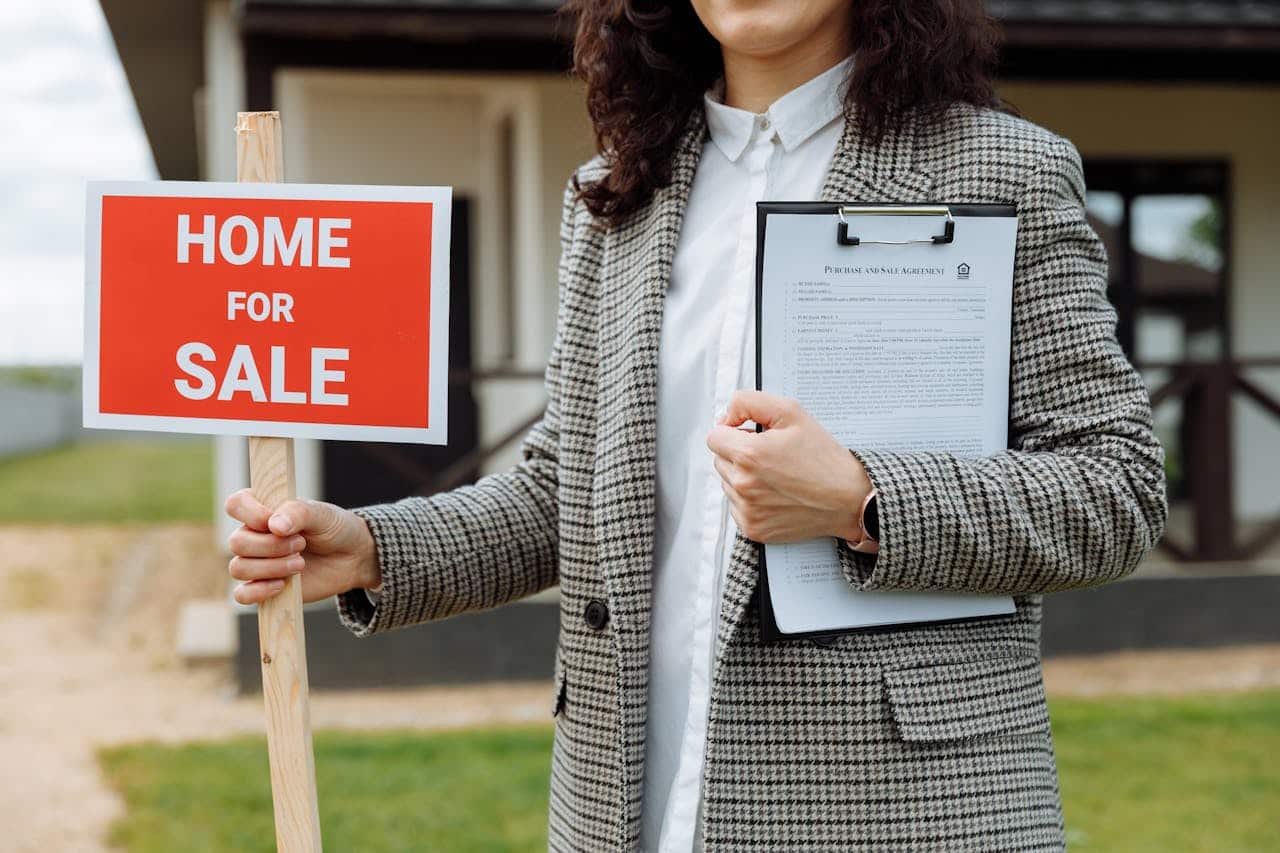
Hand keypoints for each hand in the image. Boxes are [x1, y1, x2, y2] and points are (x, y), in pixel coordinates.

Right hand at [224, 489, 379, 604]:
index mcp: (262, 509)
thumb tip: (274, 525)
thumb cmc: (334, 529)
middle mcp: (254, 535)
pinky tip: (281, 585)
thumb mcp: (322, 514)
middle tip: (301, 544)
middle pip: (236, 542)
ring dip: (271, 567)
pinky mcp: (263, 587)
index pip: (235, 504)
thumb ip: (298, 512)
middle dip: (270, 546)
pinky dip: (258, 591)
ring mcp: (256, 562)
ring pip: (238, 568)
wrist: (352, 558)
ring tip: (300, 563)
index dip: (251, 514)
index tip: (275, 521)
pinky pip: (241, 595)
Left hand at [706, 390, 871, 543]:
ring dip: (743, 476)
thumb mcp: (791, 413)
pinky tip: (775, 494)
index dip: (733, 431)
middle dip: (738, 453)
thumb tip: (726, 415)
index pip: (714, 437)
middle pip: (719, 459)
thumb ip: (749, 402)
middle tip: (770, 455)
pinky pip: (736, 506)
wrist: (849, 498)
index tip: (751, 434)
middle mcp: (743, 485)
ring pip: (727, 483)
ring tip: (776, 475)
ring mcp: (747, 510)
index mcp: (749, 455)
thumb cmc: (823, 457)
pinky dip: (750, 499)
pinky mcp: (752, 529)